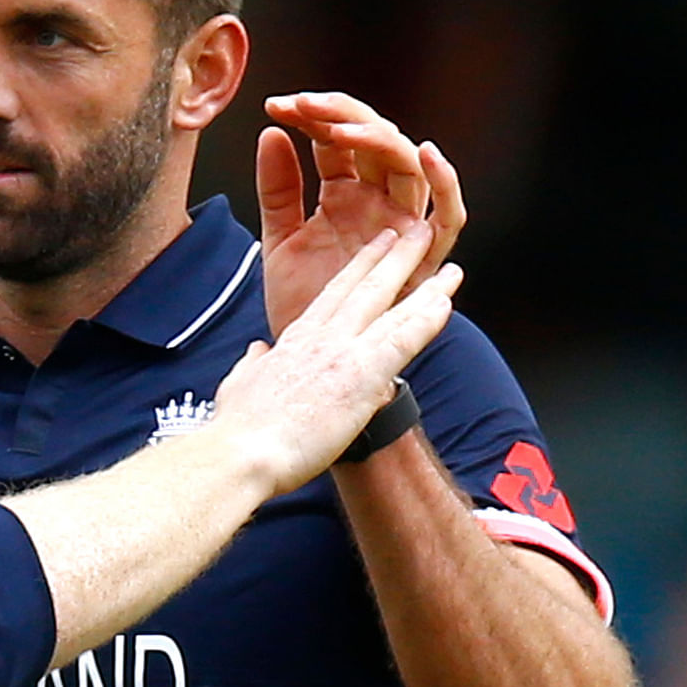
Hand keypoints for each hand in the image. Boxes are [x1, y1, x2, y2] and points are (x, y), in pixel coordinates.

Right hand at [211, 224, 462, 490]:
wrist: (240, 453)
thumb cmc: (238, 429)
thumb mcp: (239, 385)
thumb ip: (253, 364)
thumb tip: (257, 351)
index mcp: (295, 341)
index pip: (334, 295)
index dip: (359, 269)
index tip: (376, 249)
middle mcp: (322, 337)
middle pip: (366, 287)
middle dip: (395, 257)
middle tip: (416, 232)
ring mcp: (343, 353)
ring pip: (392, 308)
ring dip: (424, 284)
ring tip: (449, 264)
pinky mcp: (362, 376)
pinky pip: (403, 340)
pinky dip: (426, 320)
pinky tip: (446, 302)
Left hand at [259, 92, 464, 334]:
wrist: (309, 361)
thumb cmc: (300, 302)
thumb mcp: (279, 239)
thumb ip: (277, 188)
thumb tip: (270, 133)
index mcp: (343, 195)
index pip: (336, 141)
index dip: (312, 118)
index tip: (277, 106)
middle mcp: (377, 204)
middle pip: (373, 142)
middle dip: (341, 116)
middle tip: (303, 105)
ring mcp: (402, 227)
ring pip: (409, 167)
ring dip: (380, 139)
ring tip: (344, 125)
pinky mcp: (424, 258)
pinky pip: (447, 216)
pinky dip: (446, 183)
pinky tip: (427, 153)